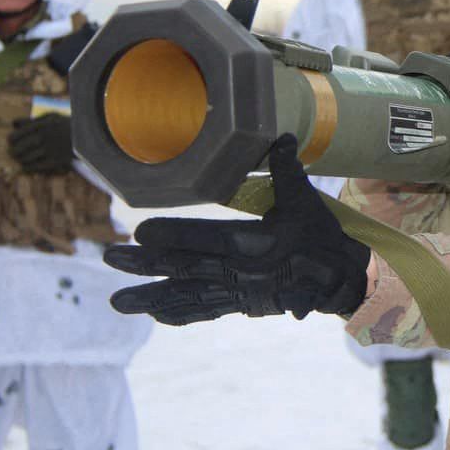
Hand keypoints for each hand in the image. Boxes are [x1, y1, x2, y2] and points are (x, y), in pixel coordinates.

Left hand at [8, 113, 72, 173]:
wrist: (88, 135)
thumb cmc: (67, 124)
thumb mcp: (51, 116)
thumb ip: (32, 120)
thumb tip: (13, 123)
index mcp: (41, 126)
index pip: (17, 135)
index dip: (11, 139)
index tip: (10, 142)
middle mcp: (44, 138)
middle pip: (20, 148)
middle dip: (13, 152)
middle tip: (11, 153)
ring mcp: (51, 150)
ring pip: (28, 158)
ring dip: (21, 160)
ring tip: (19, 160)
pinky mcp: (57, 160)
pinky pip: (38, 166)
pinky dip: (29, 168)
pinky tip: (25, 168)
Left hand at [103, 134, 370, 324]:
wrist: (340, 279)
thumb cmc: (321, 236)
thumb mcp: (305, 200)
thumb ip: (287, 169)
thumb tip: (279, 136)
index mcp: (253, 243)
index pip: (204, 238)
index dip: (172, 236)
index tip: (138, 231)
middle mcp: (240, 271)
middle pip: (184, 267)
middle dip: (144, 264)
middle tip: (109, 257)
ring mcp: (239, 291)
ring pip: (187, 295)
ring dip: (150, 297)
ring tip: (117, 302)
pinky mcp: (243, 304)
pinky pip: (205, 310)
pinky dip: (180, 312)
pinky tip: (155, 313)